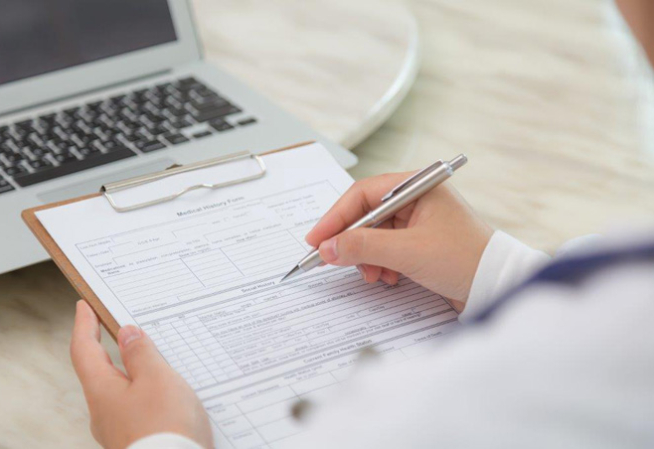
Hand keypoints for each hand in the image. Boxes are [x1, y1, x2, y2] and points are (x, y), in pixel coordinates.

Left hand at [70, 300, 212, 448]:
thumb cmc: (166, 426)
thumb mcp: (157, 379)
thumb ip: (142, 353)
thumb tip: (127, 333)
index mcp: (102, 391)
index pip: (85, 350)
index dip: (84, 325)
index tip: (84, 306)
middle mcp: (105, 412)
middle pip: (103, 370)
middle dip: (114, 347)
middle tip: (124, 325)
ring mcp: (120, 428)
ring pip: (125, 390)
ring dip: (137, 370)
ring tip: (158, 355)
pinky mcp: (138, 439)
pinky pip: (140, 407)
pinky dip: (150, 392)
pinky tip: (170, 391)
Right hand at [306, 174, 492, 308]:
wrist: (499, 285)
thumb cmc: (466, 259)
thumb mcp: (408, 252)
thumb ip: (363, 247)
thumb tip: (328, 247)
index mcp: (417, 187)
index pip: (363, 194)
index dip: (336, 217)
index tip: (317, 239)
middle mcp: (417, 199)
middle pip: (367, 215)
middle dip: (352, 241)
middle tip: (334, 260)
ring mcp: (419, 220)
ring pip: (375, 234)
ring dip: (367, 256)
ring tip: (372, 275)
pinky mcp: (421, 241)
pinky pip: (388, 247)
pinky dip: (381, 263)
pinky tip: (387, 277)